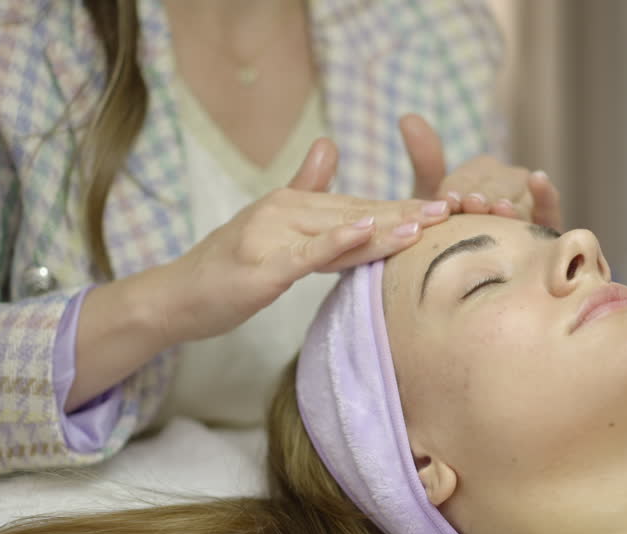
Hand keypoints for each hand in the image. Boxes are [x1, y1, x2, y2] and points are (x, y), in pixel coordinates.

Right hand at [161, 138, 451, 343]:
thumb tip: (329, 144)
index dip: (398, 207)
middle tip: (449, 213)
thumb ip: (302, 188)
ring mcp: (270, 236)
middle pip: (354, 214)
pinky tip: (366, 234)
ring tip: (425, 225)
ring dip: (383, 228)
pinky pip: (306, 253)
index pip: (354, 206)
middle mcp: (282, 211)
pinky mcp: (262, 265)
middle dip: (404, 215)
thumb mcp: (270, 226)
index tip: (440, 208)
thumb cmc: (226, 269)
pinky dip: (337, 243)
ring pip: (338, 231)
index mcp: (290, 204)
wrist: (176, 297)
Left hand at [400, 113, 562, 229]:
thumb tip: (407, 117)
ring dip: (507, 203)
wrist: (462, 273)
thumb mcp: (432, 200)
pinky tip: (538, 180)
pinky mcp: (546, 227)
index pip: (470, 175)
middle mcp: (507, 181)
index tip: (446, 200)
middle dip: (482, 195)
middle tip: (470, 206)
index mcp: (482, 171)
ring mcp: (528, 203)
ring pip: (519, 197)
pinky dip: (545, 193)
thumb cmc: (448, 235)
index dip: (458, 187)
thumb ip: (426, 161)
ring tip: (497, 208)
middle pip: (496, 184)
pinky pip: (549, 207)